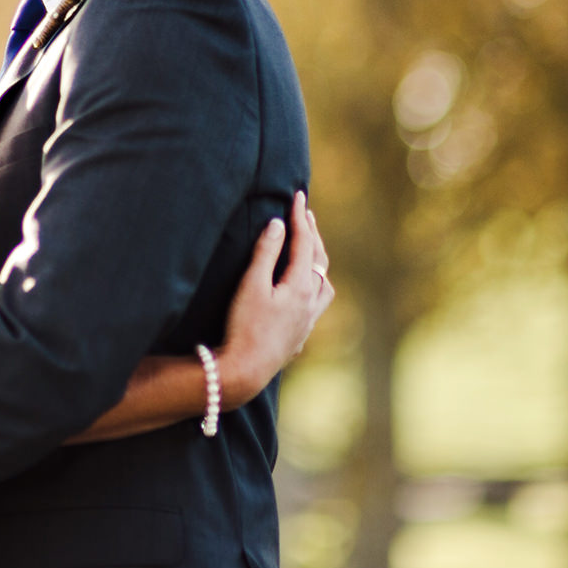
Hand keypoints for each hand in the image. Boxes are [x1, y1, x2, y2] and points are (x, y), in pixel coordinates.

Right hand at [216, 193, 332, 407]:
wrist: (244, 371)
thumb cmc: (243, 326)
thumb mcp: (250, 284)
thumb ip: (265, 252)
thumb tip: (279, 224)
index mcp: (300, 287)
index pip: (304, 244)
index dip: (301, 218)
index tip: (298, 196)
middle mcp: (310, 304)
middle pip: (319, 262)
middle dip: (312, 236)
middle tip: (306, 214)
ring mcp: (307, 322)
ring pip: (324, 286)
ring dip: (318, 264)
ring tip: (311, 252)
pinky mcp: (298, 337)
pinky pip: (316, 305)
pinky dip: (313, 288)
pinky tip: (302, 294)